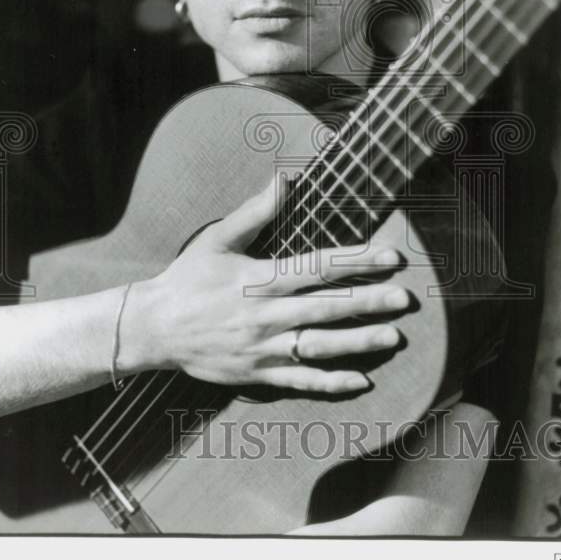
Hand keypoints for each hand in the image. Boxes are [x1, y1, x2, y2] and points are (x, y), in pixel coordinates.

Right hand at [119, 177, 413, 392]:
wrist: (155, 327)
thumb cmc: (188, 278)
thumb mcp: (217, 239)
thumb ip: (255, 211)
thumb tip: (284, 178)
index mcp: (260, 279)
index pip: (318, 268)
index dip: (357, 261)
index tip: (390, 257)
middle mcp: (266, 315)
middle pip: (327, 307)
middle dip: (369, 301)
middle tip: (405, 299)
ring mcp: (264, 348)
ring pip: (319, 345)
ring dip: (358, 341)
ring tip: (393, 336)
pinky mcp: (258, 373)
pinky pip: (301, 380)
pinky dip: (331, 381)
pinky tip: (360, 380)